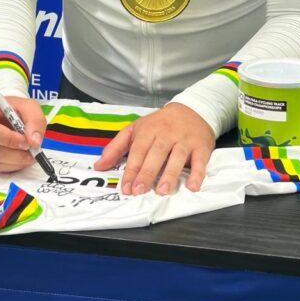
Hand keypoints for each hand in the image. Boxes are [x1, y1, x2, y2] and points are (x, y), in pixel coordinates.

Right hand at [0, 96, 46, 173]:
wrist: (4, 115)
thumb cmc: (13, 109)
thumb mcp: (28, 107)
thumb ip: (35, 121)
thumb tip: (34, 142)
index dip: (10, 140)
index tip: (27, 143)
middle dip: (16, 155)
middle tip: (32, 154)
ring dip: (14, 163)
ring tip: (27, 156)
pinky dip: (7, 167)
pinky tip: (16, 158)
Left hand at [94, 103, 214, 195]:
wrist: (192, 109)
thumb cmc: (160, 123)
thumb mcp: (135, 129)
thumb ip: (116, 147)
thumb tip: (99, 166)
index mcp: (148, 130)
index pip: (138, 150)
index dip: (132, 169)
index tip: (126, 187)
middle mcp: (166, 134)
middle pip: (156, 154)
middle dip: (147, 172)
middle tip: (139, 190)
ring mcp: (184, 140)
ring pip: (177, 157)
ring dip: (170, 174)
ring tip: (162, 191)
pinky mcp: (201, 147)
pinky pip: (200, 161)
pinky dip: (198, 174)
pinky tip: (192, 187)